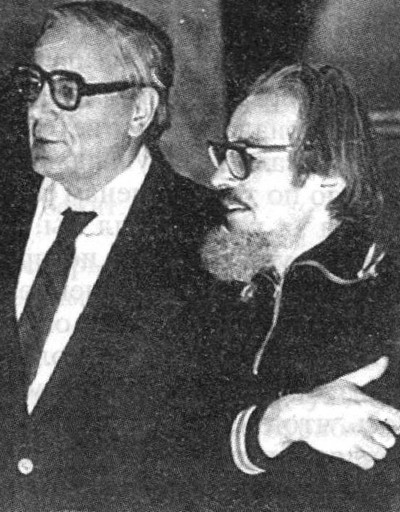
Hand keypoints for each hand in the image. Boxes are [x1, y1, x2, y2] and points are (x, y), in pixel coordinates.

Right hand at [258, 356, 399, 469]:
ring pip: (380, 453)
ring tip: (357, 440)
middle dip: (379, 438)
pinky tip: (353, 449)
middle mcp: (364, 422)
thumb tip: (385, 359)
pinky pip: (368, 463)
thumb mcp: (346, 382)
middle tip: (364, 431)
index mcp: (367, 404)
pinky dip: (363, 459)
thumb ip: (369, 372)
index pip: (398, 419)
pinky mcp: (347, 452)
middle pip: (389, 440)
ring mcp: (356, 438)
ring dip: (371, 449)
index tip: (395, 428)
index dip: (398, 425)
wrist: (300, 414)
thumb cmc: (324, 397)